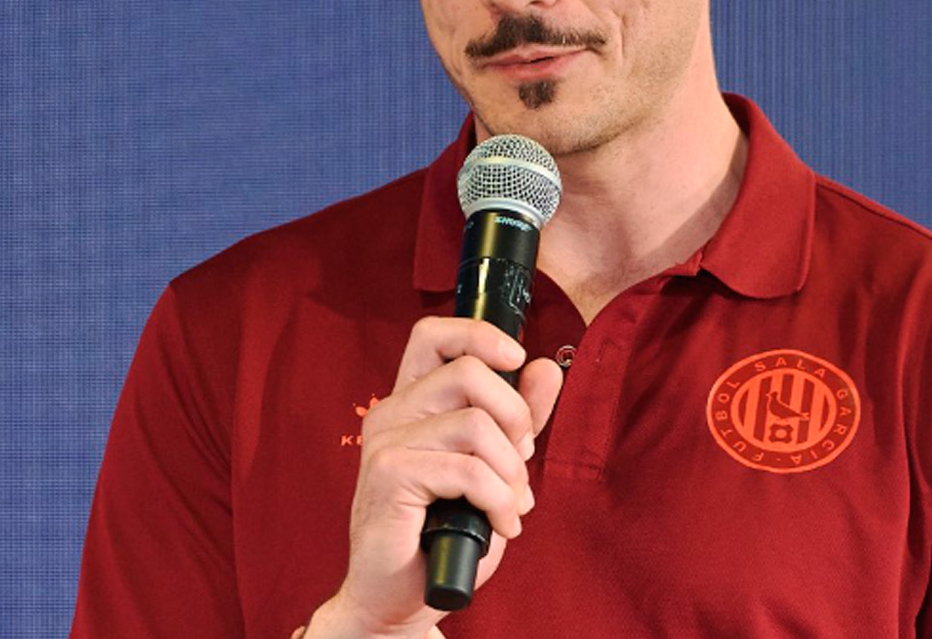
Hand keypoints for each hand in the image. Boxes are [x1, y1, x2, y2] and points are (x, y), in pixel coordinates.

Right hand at [304, 317, 564, 638]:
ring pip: (476, 424)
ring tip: (512, 505)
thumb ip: (517, 419)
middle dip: (515, 418)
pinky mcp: (389, 474)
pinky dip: (498, 500)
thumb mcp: (493, 467)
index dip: (479, 335)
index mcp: (412, 401)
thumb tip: (545, 368)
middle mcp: (392, 411)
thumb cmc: (441, 533)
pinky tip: (501, 523)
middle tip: (521, 463)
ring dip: (510, 472)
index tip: (517, 360)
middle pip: (468, 372)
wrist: (397, 596)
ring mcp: (386, 441)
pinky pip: (468, 470)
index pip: (434, 335)